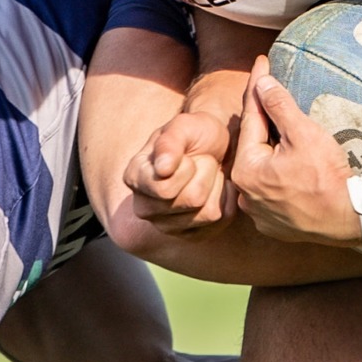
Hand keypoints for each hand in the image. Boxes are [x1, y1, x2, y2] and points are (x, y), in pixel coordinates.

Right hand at [123, 109, 236, 235]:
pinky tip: (217, 188)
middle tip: (203, 161)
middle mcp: (144, 207)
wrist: (216, 145)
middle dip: (206, 174)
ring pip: (208, 213)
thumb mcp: (183, 126)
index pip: (164, 189)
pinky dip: (226, 201)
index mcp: (135, 178)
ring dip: (216, 186)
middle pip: (191, 201)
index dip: (186, 168)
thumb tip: (162, 169)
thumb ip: (170, 142)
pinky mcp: (190, 235)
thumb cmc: (195, 133)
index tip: (187, 155)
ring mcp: (167, 225)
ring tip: (209, 173)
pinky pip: (220, 222)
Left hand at [227, 61, 361, 244]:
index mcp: (246, 170)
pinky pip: (272, 193)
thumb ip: (279, 106)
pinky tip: (287, 166)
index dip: (257, 89)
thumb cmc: (327, 176)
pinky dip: (277, 177)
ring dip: (270, 150)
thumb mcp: (303, 134)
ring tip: (280, 127)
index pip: (251, 119)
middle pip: (254, 146)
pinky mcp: (275, 225)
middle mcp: (245, 194)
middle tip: (269, 91)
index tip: (261, 63)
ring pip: (262, 171)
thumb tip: (262, 83)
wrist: (353, 218)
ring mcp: (258, 213)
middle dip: (263, 120)